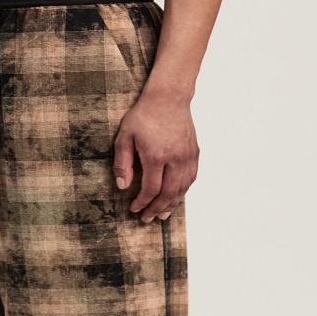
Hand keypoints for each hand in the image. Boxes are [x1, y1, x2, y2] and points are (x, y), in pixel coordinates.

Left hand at [113, 93, 199, 222]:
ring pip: (182, 189)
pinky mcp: (194, 152)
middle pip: (168, 193)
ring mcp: (187, 156)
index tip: (134, 209)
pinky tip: (175, 198)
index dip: (142, 203)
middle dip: (156, 209)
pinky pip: (191, 178)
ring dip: (172, 204)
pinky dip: (183, 191)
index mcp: (156, 156)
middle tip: (147, 219)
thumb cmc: (144, 115)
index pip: (151, 189)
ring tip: (162, 215)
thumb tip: (122, 186)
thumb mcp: (125, 137)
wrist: (168, 97)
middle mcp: (175, 158)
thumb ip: (122, 163)